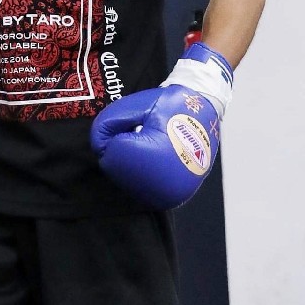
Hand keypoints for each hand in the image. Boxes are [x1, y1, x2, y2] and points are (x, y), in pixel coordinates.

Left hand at [90, 42, 232, 209]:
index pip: (107, 153)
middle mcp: (160, 188)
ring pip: (125, 179)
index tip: (137, 123)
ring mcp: (167, 196)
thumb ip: (106, 124)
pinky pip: (139, 186)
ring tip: (154, 145)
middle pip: (114, 169)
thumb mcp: (133, 107)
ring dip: (130, 162)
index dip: (116, 133)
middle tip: (146, 133)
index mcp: (150, 161)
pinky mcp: (171, 198)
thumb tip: (98, 146)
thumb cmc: (169, 106)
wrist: (206, 111)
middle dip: (122, 149)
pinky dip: (141, 172)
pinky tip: (155, 159)